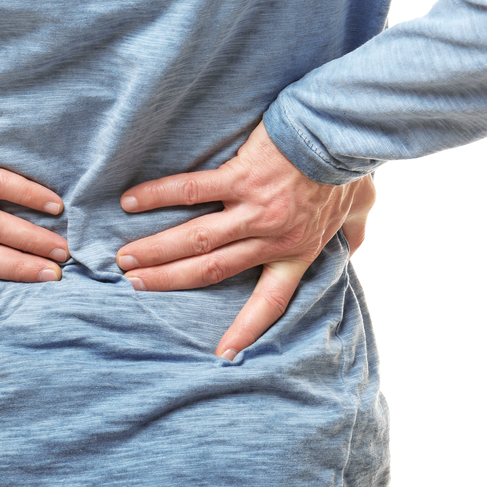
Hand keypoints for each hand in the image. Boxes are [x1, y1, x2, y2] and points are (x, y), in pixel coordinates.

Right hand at [116, 120, 373, 359]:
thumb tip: (357, 244)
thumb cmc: (351, 167)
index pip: (269, 303)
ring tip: (125, 258)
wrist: (343, 132)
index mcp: (298, 252)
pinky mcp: (240, 178)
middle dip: (170, 281)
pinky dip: (158, 197)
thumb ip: (355, 232)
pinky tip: (130, 203)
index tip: (222, 353)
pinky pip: (191, 191)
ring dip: (156, 251)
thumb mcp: (361, 209)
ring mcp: (253, 210)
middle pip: (212, 270)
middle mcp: (271, 238)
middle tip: (135, 286)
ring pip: (196, 240)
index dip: (246, 329)